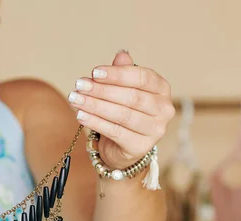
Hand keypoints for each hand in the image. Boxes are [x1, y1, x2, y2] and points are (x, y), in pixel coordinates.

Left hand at [68, 50, 174, 168]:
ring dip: (95, 105)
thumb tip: (121, 54)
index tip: (94, 72)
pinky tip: (80, 115)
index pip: (142, 77)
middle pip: (132, 97)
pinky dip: (95, 122)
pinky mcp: (140, 147)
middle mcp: (164, 109)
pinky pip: (115, 131)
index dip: (117, 74)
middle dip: (102, 90)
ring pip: (122, 115)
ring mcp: (155, 130)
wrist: (121, 146)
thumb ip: (123, 72)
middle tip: (79, 85)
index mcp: (162, 89)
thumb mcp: (122, 89)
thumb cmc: (122, 111)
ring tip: (75, 99)